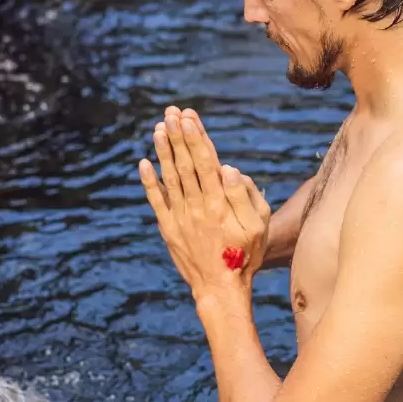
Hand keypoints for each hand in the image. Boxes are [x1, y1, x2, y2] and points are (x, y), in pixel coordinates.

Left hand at [139, 106, 270, 302]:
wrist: (220, 289)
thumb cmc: (245, 256)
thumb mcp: (258, 226)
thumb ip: (246, 195)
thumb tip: (228, 168)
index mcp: (220, 203)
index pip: (206, 162)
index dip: (196, 138)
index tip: (189, 117)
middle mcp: (197, 207)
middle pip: (186, 164)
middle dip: (178, 136)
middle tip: (171, 112)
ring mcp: (180, 218)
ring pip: (170, 178)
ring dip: (163, 151)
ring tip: (159, 128)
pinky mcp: (168, 229)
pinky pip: (156, 201)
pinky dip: (149, 182)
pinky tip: (144, 163)